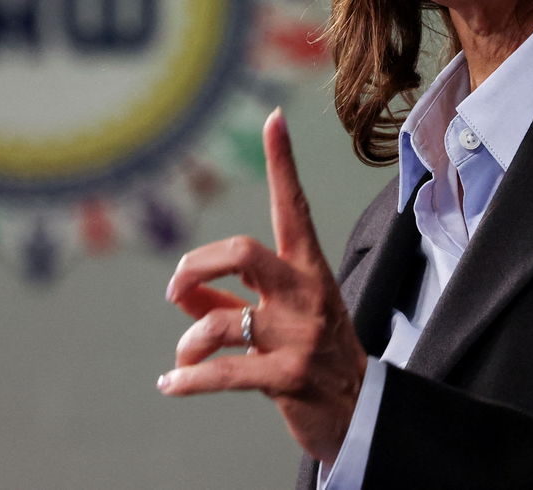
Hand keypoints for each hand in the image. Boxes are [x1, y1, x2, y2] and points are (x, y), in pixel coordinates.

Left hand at [159, 108, 366, 462]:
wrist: (361, 414)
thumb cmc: (312, 357)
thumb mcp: (275, 321)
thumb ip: (225, 301)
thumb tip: (179, 292)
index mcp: (308, 270)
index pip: (294, 207)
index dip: (282, 163)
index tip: (274, 119)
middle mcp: (306, 294)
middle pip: (244, 252)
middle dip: (197, 265)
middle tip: (177, 286)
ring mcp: (300, 335)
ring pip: (224, 321)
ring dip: (190, 340)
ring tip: (184, 358)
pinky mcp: (290, 376)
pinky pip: (224, 372)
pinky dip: (188, 380)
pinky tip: (170, 384)